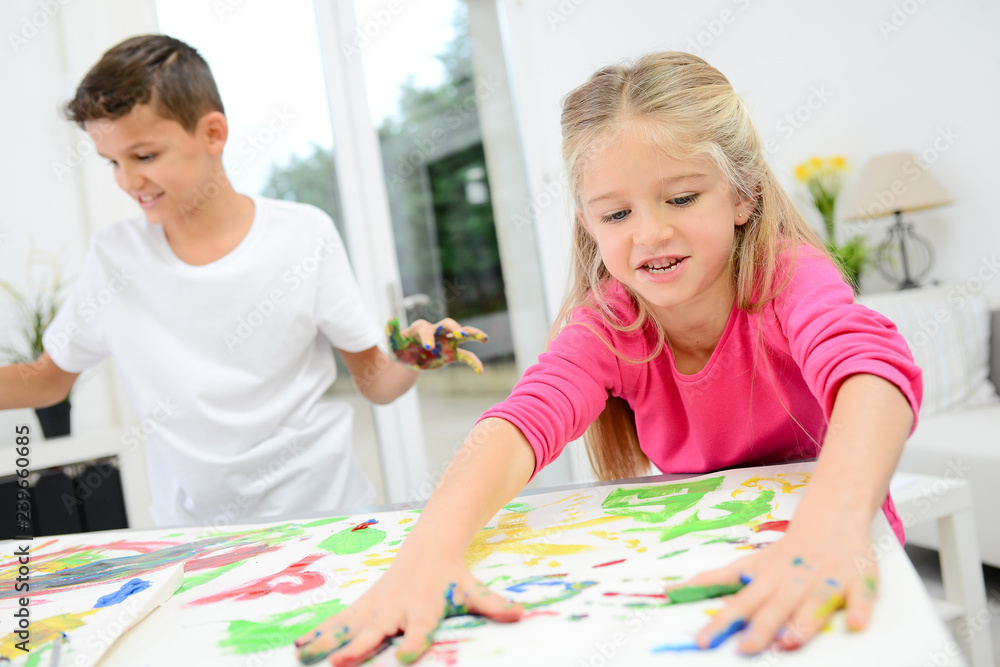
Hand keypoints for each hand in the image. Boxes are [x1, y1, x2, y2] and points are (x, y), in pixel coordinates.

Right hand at [295, 555, 520, 665]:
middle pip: (376, 630)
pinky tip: (301, 647)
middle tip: (340, 664)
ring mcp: (376, 606)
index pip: (419, 629)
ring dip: (328, 641)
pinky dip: (321, 632)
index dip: (412, 643)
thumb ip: (493, 605)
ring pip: (350, 625)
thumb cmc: (450, 578)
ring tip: (306, 657)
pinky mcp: (364, 605)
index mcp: (423, 608)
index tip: (404, 657)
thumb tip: (521, 613)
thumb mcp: (472, 590)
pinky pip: (340, 620)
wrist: (428, 549)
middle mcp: (396, 608)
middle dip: (357, 647)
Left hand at [387, 317, 488, 373]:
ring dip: (473, 334)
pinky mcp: (451, 354)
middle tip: (460, 333)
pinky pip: (466, 357)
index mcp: (421, 328)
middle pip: (449, 324)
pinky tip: (480, 371)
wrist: (408, 361)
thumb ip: (391, 332)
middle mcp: (437, 332)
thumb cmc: (400, 350)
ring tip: (485, 338)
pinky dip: (474, 362)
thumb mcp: (393, 344)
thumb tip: (390, 318)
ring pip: (463, 335)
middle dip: (455, 327)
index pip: (427, 329)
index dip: (428, 336)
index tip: (428, 348)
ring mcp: (446, 342)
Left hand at [671, 521, 877, 652]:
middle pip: (775, 606)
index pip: (739, 603)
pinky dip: (860, 608)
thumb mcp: (747, 564)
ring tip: (790, 642)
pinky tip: (856, 625)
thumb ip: (714, 581)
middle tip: (747, 647)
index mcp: (766, 579)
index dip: (720, 622)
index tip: (702, 641)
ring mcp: (826, 579)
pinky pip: (862, 595)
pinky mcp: (858, 579)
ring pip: (814, 602)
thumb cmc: (785, 552)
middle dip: (761, 626)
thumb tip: (672, 591)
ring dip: (804, 622)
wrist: (831, 516)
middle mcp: (793, 580)